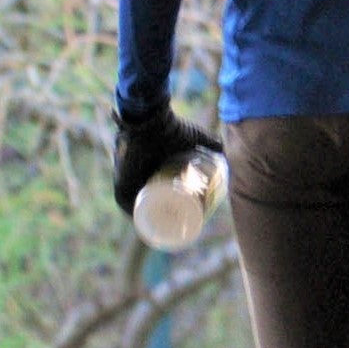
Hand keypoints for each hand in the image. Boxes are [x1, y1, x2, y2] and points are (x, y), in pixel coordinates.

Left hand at [112, 103, 223, 217]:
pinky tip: (152, 228)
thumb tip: (227, 148)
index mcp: (151, 170)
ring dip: (156, 221)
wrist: (151, 119)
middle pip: (154, 204)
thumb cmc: (171, 127)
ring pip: (142, 208)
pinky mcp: (121, 183)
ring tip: (175, 227)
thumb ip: (212, 142)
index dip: (175, 206)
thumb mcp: (196, 138)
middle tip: (188, 221)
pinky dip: (138, 219)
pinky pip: (127, 207)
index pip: (161, 194)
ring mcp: (127, 181)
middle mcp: (138, 178)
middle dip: (169, 217)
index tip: (192, 213)